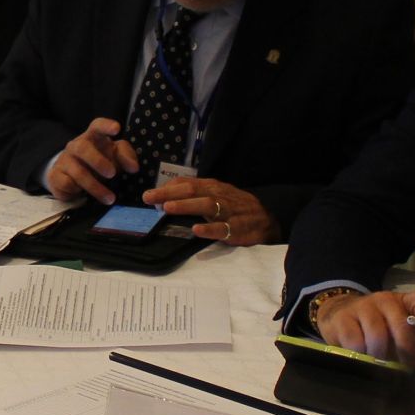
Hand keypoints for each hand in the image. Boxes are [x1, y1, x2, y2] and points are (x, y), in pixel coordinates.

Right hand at [45, 117, 139, 203]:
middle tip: (112, 174)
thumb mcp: (115, 158)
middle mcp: (76, 145)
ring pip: (78, 172)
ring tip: (110, 198)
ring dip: (96, 187)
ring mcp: (64, 160)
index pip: (97, 126)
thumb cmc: (99, 163)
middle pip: (82, 147)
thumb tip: (134, 167)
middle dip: (98, 161)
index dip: (106, 126)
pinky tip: (84, 195)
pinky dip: (78, 191)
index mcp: (92, 137)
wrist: (70, 177)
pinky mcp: (55, 175)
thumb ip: (127, 158)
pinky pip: (66, 184)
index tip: (117, 129)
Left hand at [142, 177, 274, 245]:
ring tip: (168, 208)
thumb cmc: (234, 206)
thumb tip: (162, 195)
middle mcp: (219, 196)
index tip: (147, 195)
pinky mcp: (238, 229)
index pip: (187, 184)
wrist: (266, 218)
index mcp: (212, 187)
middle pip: (193, 191)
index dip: (166, 188)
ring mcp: (229, 212)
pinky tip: (197, 230)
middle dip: (170, 194)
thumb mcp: (214, 194)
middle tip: (150, 199)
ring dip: (186, 206)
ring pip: (207, 205)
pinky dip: (210, 229)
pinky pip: (224, 228)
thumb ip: (192, 193)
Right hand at [313, 288, 414, 365]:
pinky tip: (361, 358)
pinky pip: (355, 342)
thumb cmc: (379, 329)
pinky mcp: (342, 318)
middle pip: (403, 326)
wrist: (340, 316)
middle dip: (406, 352)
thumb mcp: (400, 332)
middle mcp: (386, 299)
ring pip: (378, 336)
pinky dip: (361, 355)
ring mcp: (363, 306)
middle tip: (404, 367)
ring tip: (379, 364)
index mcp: (405, 301)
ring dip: (381, 356)